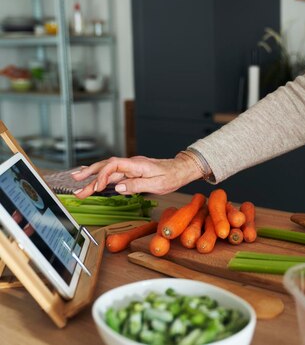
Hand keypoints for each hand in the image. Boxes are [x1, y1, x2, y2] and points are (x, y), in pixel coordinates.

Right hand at [71, 154, 203, 197]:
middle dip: (90, 174)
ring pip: (108, 171)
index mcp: (137, 165)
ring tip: (77, 181)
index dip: (103, 176)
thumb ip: (138, 185)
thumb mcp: (158, 184)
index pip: (114, 166)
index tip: (98, 187)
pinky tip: (94, 180)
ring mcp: (130, 167)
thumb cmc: (172, 176)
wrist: (180, 169)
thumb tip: (120, 188)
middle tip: (76, 184)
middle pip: (106, 167)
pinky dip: (102, 177)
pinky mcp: (131, 172)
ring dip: (93, 176)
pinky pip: (114, 174)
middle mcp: (131, 164)